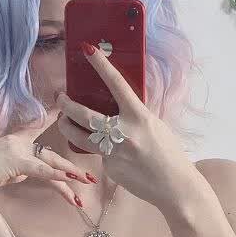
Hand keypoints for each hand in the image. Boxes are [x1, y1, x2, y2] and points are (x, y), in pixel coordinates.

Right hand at [0, 108, 94, 206]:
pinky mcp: (18, 162)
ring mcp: (18, 151)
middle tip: (86, 173)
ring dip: (70, 174)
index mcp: (11, 142)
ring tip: (86, 182)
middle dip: (69, 164)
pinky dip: (57, 176)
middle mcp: (17, 143)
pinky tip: (70, 182)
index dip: (50, 117)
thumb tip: (22, 176)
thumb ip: (11, 171)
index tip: (61, 106)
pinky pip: (43, 170)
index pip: (34, 127)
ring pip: (51, 163)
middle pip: (49, 153)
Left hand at [56, 44, 195, 211]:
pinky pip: (97, 155)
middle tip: (60, 98)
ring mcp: (114, 152)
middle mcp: (124, 132)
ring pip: (78, 137)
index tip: (88, 50)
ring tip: (63, 120)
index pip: (116, 83)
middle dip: (66, 104)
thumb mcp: (154, 126)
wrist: (174, 186)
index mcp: (139, 116)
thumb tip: (117, 106)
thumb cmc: (168, 154)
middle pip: (83, 114)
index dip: (101, 65)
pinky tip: (108, 153)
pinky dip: (98, 151)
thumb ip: (135, 115)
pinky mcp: (109, 168)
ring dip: (66, 126)